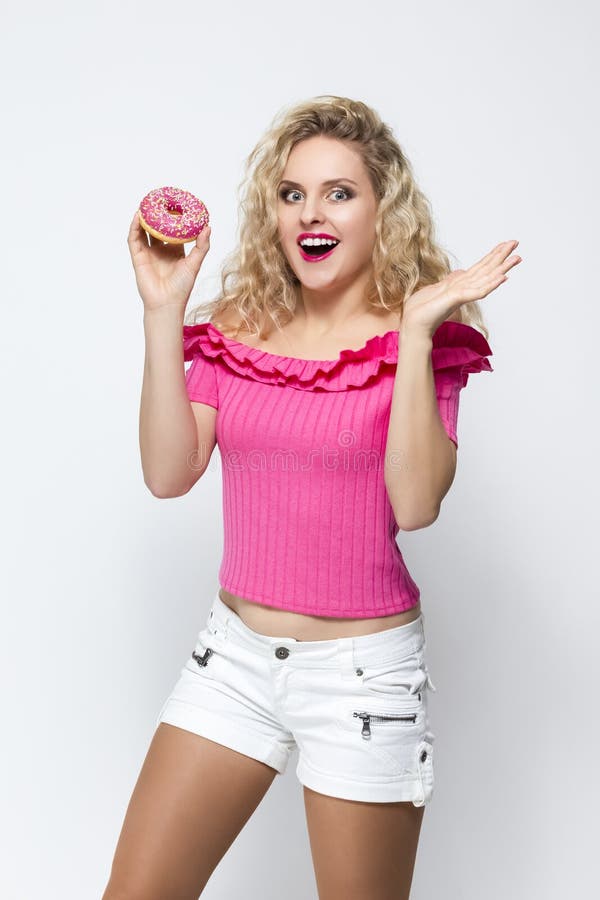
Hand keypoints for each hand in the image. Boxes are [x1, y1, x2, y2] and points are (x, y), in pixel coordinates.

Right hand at [126, 210, 211, 311]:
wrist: (167, 304)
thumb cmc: (182, 287)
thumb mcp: (194, 264)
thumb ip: (202, 246)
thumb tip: (208, 227)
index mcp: (174, 251)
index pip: (172, 230)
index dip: (173, 217)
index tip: (177, 203)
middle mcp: (160, 250)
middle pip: (157, 227)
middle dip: (157, 214)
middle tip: (160, 198)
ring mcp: (148, 253)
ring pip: (143, 231)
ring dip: (144, 217)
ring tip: (147, 203)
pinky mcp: (138, 257)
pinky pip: (134, 239)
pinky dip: (134, 227)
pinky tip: (138, 216)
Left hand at [401, 240, 521, 338]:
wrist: (414, 325)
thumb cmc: (422, 310)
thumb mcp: (437, 287)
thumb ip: (452, 280)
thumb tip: (461, 272)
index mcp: (460, 284)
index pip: (480, 267)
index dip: (493, 255)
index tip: (505, 244)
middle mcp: (464, 288)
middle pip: (487, 269)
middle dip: (502, 256)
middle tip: (516, 243)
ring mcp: (463, 294)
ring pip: (487, 278)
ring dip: (503, 268)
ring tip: (517, 258)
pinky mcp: (458, 299)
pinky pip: (478, 291)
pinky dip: (491, 284)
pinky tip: (503, 277)